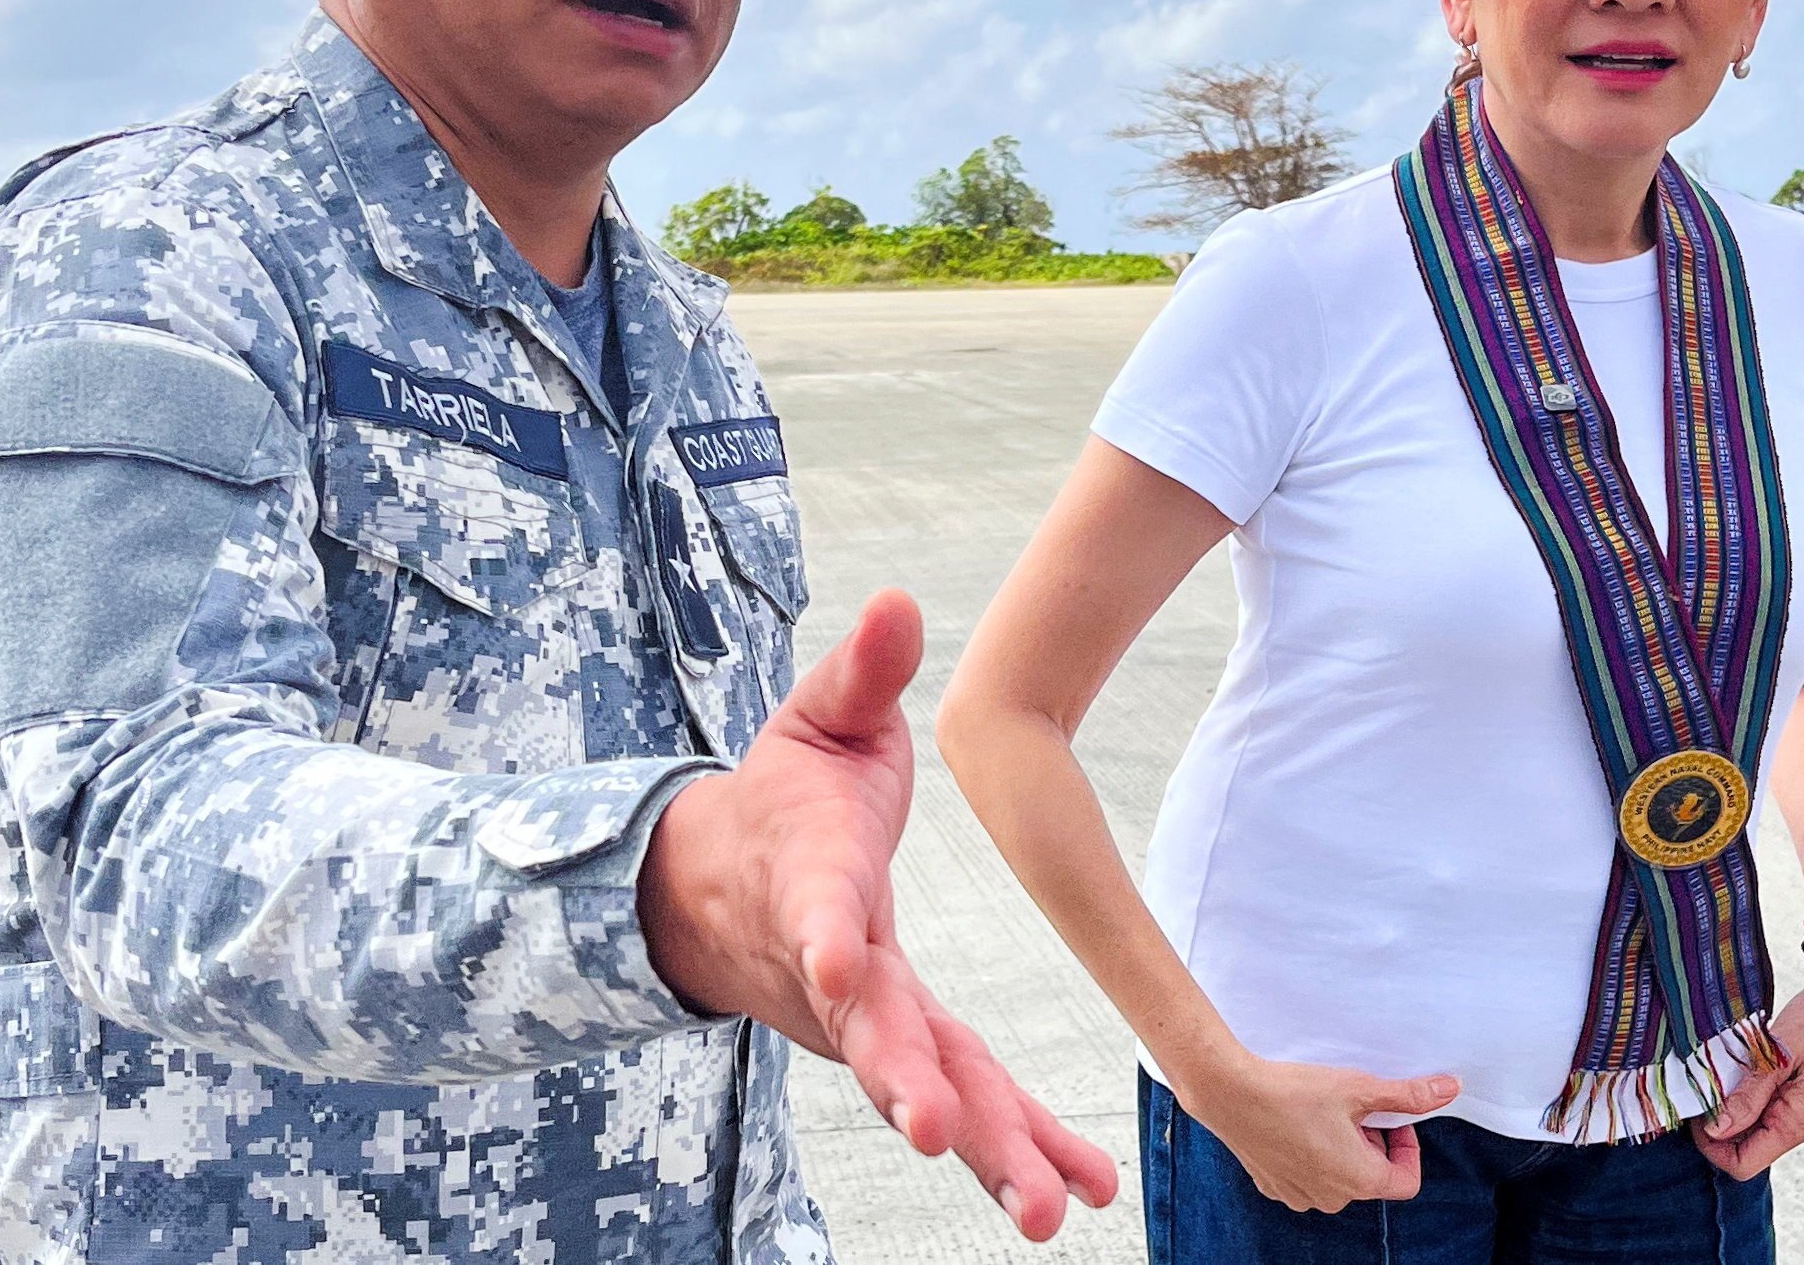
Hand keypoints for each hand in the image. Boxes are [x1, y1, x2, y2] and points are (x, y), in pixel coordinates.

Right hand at [637, 589, 1118, 1240]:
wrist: (721, 891)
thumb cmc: (783, 797)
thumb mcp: (814, 719)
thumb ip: (860, 671)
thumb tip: (900, 599)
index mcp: (810, 874)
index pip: (814, 907)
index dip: (823, 937)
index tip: (839, 969)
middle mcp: (833, 966)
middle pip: (869, 1030)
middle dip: (907, 1082)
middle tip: (942, 1135)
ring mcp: (866, 1020)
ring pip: (925, 1085)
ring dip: (987, 1147)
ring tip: (1046, 1209)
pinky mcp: (903, 1049)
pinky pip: (966, 1099)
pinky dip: (1019, 1145)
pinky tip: (1082, 1188)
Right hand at [1179, 1048, 1460, 1214]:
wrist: (1229, 1092)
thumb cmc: (1293, 1091)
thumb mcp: (1357, 1088)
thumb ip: (1406, 1095)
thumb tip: (1448, 1089)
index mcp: (1359, 1179)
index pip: (1407, 1180)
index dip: (1408, 1146)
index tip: (1390, 1116)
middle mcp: (1332, 1198)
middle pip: (1371, 1176)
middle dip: (1371, 1141)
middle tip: (1352, 1105)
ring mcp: (1300, 1195)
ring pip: (1339, 1176)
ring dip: (1341, 1148)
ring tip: (1322, 1112)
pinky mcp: (1274, 1186)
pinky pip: (1306, 1176)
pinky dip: (1310, 1153)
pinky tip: (1295, 1123)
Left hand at [1693, 961, 1803, 1178]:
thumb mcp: (1777, 1053)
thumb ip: (1748, 1096)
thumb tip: (1714, 1131)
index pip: (1744, 1163)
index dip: (1711, 1143)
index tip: (1696, 1108)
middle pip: (1750, 1148)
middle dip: (1722, 1121)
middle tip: (1711, 1080)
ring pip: (1761, 1129)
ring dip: (1739, 1104)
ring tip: (1737, 1066)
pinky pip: (1775, 1113)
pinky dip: (1755, 1095)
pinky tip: (1754, 1066)